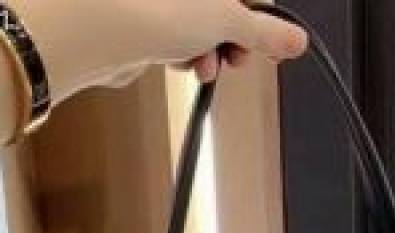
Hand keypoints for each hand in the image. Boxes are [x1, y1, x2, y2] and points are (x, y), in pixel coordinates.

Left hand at [21, 0, 308, 102]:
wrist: (99, 28)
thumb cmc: (155, 8)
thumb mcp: (228, 19)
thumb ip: (264, 32)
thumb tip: (296, 40)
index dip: (260, 18)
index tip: (268, 42)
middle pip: (225, 6)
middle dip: (234, 37)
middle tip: (238, 58)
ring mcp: (161, 1)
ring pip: (199, 24)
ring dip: (211, 49)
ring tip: (207, 64)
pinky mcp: (143, 18)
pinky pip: (175, 35)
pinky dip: (185, 53)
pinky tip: (185, 64)